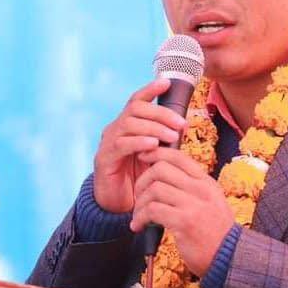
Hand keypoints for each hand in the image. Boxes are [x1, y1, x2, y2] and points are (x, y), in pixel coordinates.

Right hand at [92, 78, 186, 212]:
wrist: (117, 204)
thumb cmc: (138, 177)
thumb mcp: (154, 154)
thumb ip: (163, 139)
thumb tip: (183, 125)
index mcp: (127, 125)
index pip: (137, 101)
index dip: (150, 89)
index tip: (166, 83)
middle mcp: (115, 129)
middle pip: (136, 109)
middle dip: (161, 114)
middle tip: (181, 124)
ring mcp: (108, 143)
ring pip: (130, 124)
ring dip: (154, 128)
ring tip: (172, 136)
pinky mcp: (104, 158)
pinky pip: (122, 144)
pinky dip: (139, 142)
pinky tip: (153, 145)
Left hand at [129, 147, 235, 276]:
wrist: (229, 257)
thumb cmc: (215, 233)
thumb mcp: (211, 202)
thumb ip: (193, 188)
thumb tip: (166, 176)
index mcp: (206, 182)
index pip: (177, 156)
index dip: (155, 154)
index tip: (143, 159)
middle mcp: (201, 189)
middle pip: (161, 169)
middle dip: (142, 181)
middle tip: (138, 196)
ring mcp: (194, 204)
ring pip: (154, 189)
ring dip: (139, 203)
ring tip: (138, 216)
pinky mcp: (184, 222)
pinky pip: (152, 210)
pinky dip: (140, 217)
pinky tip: (139, 226)